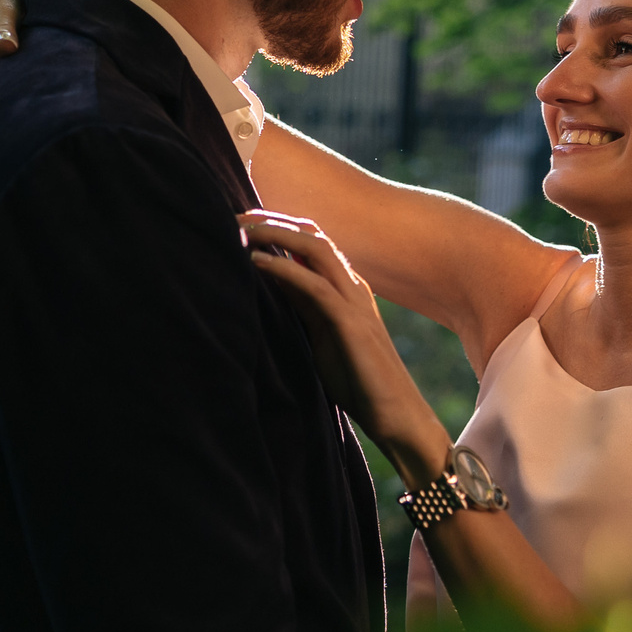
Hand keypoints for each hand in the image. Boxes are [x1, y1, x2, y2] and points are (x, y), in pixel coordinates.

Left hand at [238, 210, 450, 475]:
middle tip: (235, 216)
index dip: (277, 226)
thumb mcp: (320, 333)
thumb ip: (302, 305)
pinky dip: (283, 268)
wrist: (395, 414)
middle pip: (312, 234)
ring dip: (275, 233)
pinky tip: (256, 261)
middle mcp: (352, 285)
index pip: (311, 241)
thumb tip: (273, 279)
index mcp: (346, 287)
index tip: (242, 223)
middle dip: (272, 220)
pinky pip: (313, 284)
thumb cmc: (358, 378)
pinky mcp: (351, 322)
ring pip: (314, 248)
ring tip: (240, 228)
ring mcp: (354, 300)